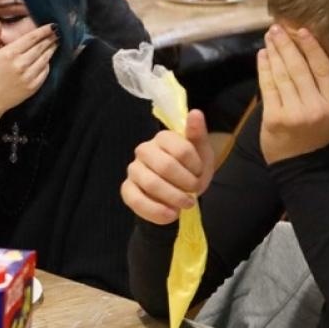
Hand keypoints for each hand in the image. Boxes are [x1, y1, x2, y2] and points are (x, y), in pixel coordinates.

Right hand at [0, 20, 56, 115]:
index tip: (52, 26)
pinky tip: (47, 60)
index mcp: (9, 54)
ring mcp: (28, 76)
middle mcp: (20, 64)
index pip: (32, 38)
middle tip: (57, 33)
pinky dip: (47, 64)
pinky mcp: (33, 87)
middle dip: (51, 39)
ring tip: (55, 44)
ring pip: (45, 58)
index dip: (44, 31)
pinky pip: (45, 72)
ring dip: (51, 50)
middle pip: (41, 47)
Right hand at [121, 109, 216, 224]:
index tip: (200, 173)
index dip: (195, 166)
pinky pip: (136, 201)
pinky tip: (171, 215)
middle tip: (195, 191)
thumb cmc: (190, 170)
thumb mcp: (201, 153)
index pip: (181, 149)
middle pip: (165, 166)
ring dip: (174, 197)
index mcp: (162, 137)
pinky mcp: (127, 190)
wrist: (178, 194)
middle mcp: (143, 150)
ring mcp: (133, 170)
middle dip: (186, 183)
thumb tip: (196, 112)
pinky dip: (156, 211)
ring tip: (187, 204)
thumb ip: (197, 135)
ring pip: (151, 183)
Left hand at [257, 24, 328, 163]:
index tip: (302, 30)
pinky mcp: (274, 118)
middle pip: (299, 68)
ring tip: (269, 37)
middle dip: (287, 45)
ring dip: (274, 53)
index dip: (311, 48)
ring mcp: (293, 113)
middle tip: (277, 28)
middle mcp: (315, 107)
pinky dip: (264, 69)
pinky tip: (263, 56)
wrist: (298, 163)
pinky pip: (268, 88)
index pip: (322, 69)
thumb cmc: (321, 135)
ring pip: (282, 76)